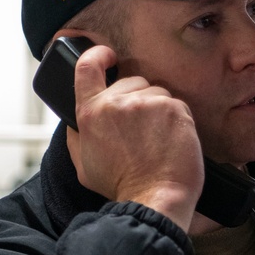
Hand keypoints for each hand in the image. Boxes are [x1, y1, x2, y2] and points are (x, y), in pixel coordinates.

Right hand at [65, 44, 203, 229]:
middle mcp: (116, 102)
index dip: (97, 55)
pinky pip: (176, 104)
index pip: (87, 67)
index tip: (107, 56)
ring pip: (155, 92)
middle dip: (137, 100)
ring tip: (157, 140)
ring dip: (158, 111)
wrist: (154, 198)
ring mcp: (146, 103)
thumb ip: (78, 136)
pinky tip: (172, 141)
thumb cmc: (121, 186)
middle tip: (141, 131)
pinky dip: (176, 120)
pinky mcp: (173, 108)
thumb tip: (77, 121)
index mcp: (90, 112)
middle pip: (130, 82)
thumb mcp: (84, 163)